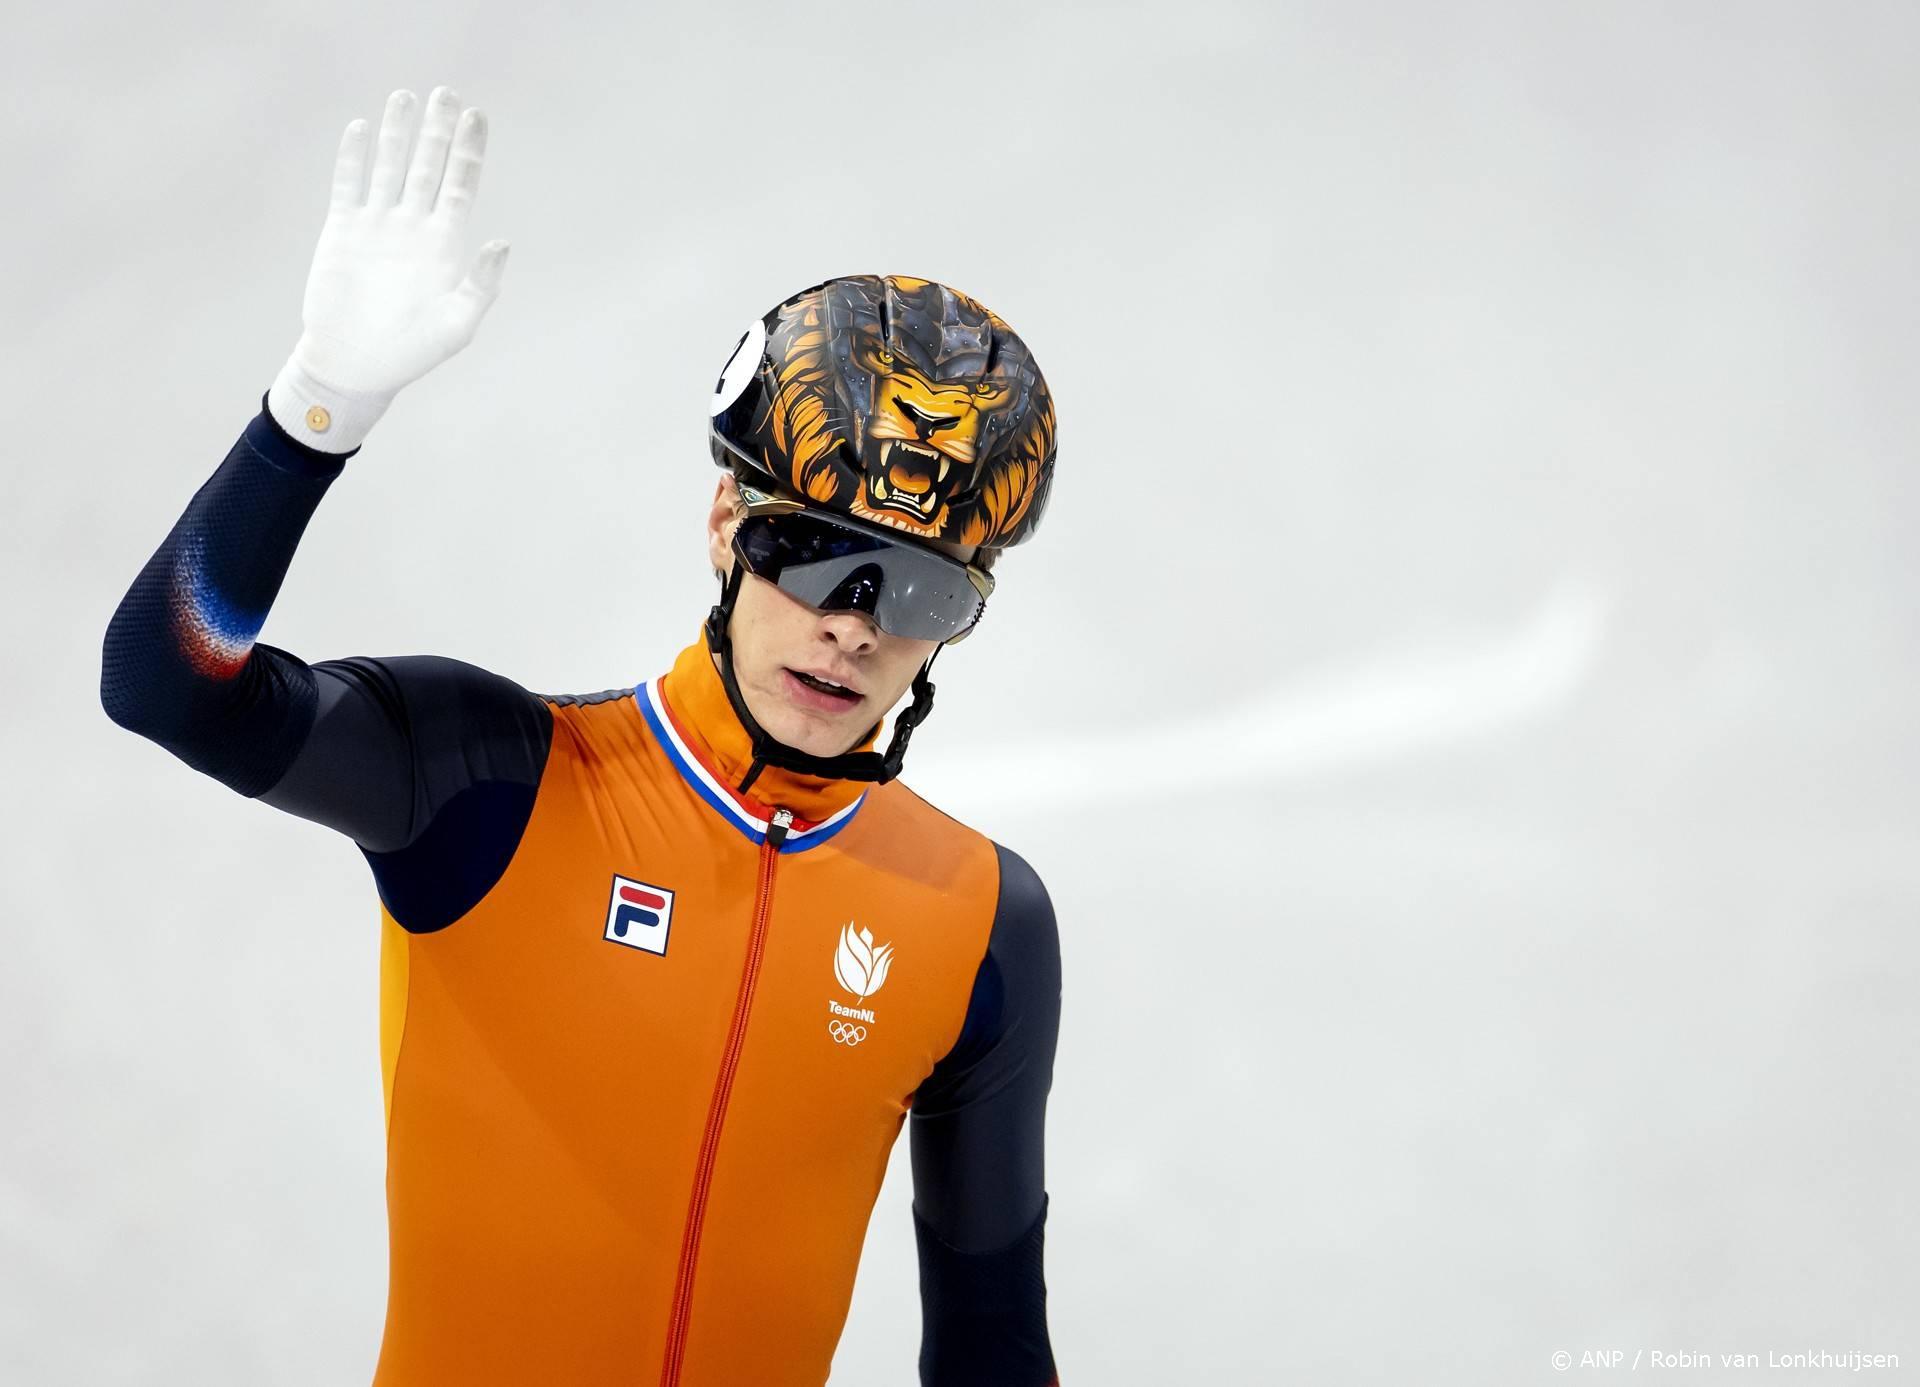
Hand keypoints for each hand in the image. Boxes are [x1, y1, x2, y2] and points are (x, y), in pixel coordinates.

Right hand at [267, 86, 510, 452]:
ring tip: (405, 97)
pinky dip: (353, 158)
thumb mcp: (457, 324)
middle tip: (446, 93)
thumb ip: (481, 284)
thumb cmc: (411, 352)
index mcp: (445, 244)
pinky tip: (360, 128)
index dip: (470, 150)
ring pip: (389, 166)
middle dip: (438, 130)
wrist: (355, 365)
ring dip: (396, 132)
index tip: (477, 115)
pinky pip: (350, 186)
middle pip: (429, 165)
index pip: (462, 184)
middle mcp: (414, 226)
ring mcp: (378, 225)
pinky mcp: (344, 231)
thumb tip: (503, 242)